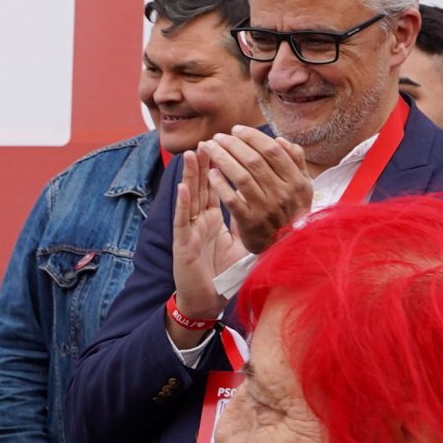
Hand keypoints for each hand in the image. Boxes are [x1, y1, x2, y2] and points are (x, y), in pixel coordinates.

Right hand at [169, 148, 247, 327]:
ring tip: (191, 154)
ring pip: (189, 198)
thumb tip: (259, 204)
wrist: (205, 302)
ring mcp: (190, 232)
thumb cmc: (220, 275)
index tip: (224, 147)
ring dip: (190, 176)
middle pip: (201, 187)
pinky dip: (183, 203)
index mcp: (211, 221)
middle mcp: (198, 222)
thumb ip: (242, 224)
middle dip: (204, 163)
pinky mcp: (183, 245)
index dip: (218, 168)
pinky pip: (183, 221)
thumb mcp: (237, 245)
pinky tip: (183, 187)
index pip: (216, 188)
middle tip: (207, 140)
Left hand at [198, 126, 310, 254]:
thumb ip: (296, 161)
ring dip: (222, 158)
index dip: (252, 137)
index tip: (236, 129)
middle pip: (254, 161)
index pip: (272, 151)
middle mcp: (283, 194)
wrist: (287, 246)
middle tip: (218, 136)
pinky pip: (231, 199)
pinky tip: (211, 173)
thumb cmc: (292, 210)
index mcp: (296, 181)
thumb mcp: (302, 186)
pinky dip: (220, 184)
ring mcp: (266, 208)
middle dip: (232, 144)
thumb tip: (281, 140)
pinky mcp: (250, 222)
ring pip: (241, 176)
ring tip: (209, 148)